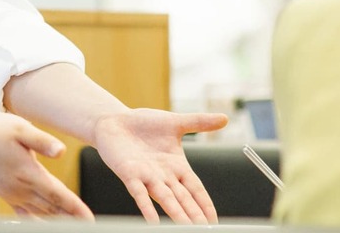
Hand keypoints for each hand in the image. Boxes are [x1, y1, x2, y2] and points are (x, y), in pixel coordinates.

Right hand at [0, 112, 94, 219]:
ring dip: (57, 220)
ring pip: (40, 213)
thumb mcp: (20, 128)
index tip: (88, 218)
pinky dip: (37, 220)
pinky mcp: (5, 193)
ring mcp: (12, 193)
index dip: (75, 208)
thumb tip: (61, 151)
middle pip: (52, 208)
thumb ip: (42, 141)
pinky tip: (45, 223)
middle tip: (88, 225)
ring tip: (73, 225)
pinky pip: (25, 213)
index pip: (57, 195)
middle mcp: (20, 187)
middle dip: (71, 218)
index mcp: (28, 172)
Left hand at [91, 109, 227, 223]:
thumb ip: (199, 122)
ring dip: (176, 214)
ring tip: (187, 228)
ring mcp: (146, 176)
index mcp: (177, 166)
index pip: (196, 189)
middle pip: (184, 199)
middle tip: (206, 230)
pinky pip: (139, 193)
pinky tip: (153, 222)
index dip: (205, 204)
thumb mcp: (175, 123)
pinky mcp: (129, 173)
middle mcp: (163, 175)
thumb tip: (225, 118)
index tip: (214, 220)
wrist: (113, 120)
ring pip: (166, 199)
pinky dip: (146, 207)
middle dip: (195, 215)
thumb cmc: (143, 124)